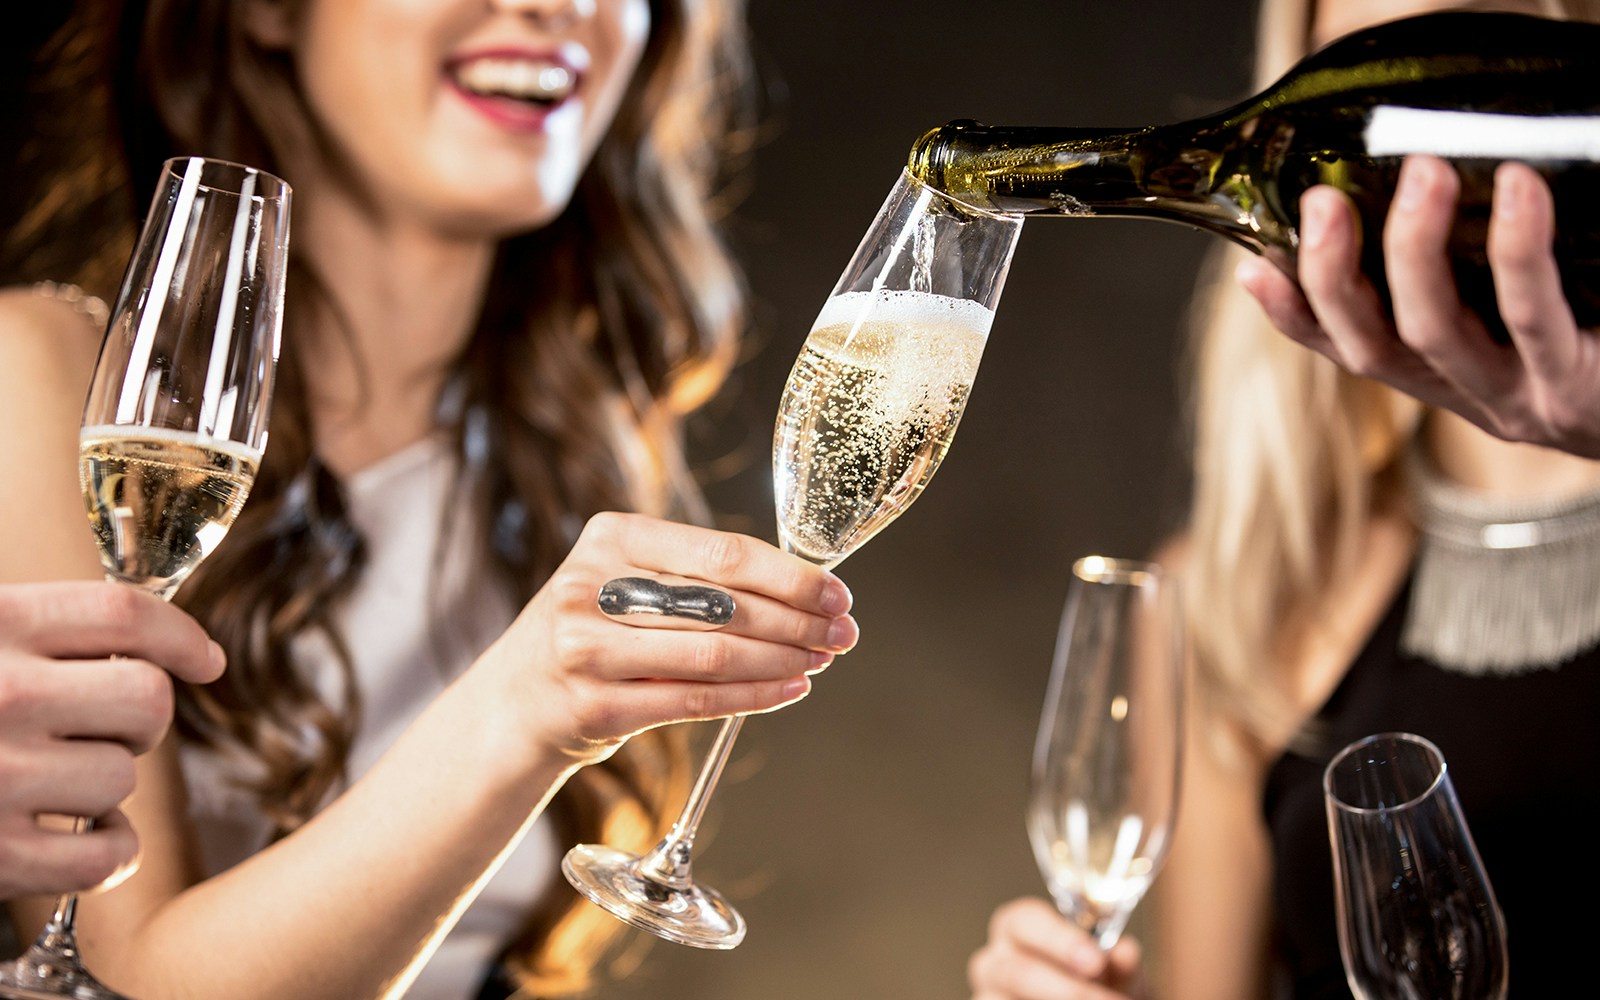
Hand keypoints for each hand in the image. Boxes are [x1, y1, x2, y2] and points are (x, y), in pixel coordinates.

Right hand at [0, 581, 225, 898]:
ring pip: (122, 778)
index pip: (126, 615)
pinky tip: (70, 838)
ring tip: (49, 781)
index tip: (205, 662)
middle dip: (135, 719)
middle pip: (146, 702)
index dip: (182, 638)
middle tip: (95, 729)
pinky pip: (103, 855)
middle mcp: (0, 694)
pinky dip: (103, 853)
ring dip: (103, 784)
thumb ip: (36, 630)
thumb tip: (146, 639)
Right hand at [482, 511, 857, 767]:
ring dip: (783, 659)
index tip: (836, 592)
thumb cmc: (593, 634)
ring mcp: (589, 649)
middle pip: (726, 604)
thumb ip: (696, 577)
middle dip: (798, 621)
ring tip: (822, 659)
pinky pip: (696, 701)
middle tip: (843, 632)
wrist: (514, 704)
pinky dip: (754, 697)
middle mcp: (594, 587)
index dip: (790, 575)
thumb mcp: (626, 581)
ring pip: (716, 655)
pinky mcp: (596, 706)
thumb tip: (804, 590)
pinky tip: (790, 689)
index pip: (723, 553)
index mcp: (611, 538)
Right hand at [969, 897, 1145, 999]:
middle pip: (1016, 970)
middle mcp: (995, 959)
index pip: (1025, 920)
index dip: (1059, 939)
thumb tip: (1125, 953)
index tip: (1096, 960)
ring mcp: (988, 993)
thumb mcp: (1114, 973)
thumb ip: (1120, 963)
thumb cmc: (1096, 983)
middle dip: (1066, 988)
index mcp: (1019, 928)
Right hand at [1238, 155, 1599, 457]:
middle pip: (1371, 347)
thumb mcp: (1519, 319)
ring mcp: (1514, 396)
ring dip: (1409, 251)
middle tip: (1321, 198)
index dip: (1291, 316)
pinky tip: (1517, 189)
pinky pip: (1532, 313)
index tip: (1251, 267)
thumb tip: (1404, 191)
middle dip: (1332, 273)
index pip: (1343, 351)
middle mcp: (1464, 395)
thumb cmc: (1597, 345)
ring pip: (1431, 332)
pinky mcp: (1572, 383)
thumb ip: (1465, 278)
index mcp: (1440, 378)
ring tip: (1419, 172)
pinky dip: (1516, 249)